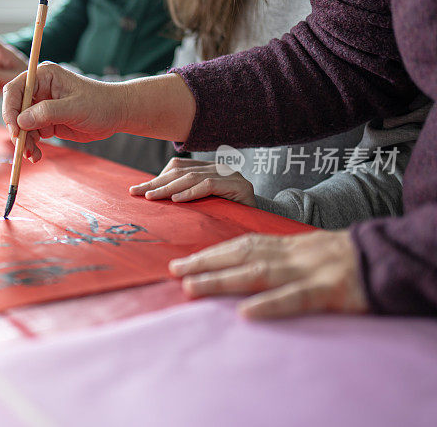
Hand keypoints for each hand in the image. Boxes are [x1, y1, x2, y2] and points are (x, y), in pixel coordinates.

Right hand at [1, 62, 125, 161]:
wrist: (116, 114)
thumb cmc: (100, 104)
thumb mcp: (75, 108)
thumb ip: (47, 113)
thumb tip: (21, 121)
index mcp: (44, 76)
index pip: (15, 90)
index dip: (10, 109)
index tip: (15, 130)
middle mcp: (39, 89)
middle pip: (15, 110)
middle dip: (17, 130)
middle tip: (23, 147)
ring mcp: (42, 106)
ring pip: (22, 126)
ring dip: (25, 142)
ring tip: (33, 155)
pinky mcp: (46, 121)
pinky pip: (32, 134)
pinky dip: (32, 146)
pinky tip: (36, 156)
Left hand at [130, 158, 256, 206]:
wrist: (262, 222)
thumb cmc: (229, 216)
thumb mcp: (204, 205)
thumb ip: (185, 196)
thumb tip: (152, 198)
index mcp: (208, 168)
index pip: (177, 168)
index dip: (156, 178)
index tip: (136, 190)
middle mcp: (218, 168)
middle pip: (180, 172)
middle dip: (156, 183)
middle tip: (136, 193)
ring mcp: (230, 175)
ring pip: (192, 177)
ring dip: (168, 188)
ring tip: (152, 197)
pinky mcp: (239, 186)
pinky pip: (209, 185)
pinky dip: (190, 193)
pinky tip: (176, 200)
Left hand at [169, 230, 368, 318]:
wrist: (386, 256)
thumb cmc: (343, 257)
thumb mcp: (306, 250)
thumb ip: (277, 255)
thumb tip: (242, 265)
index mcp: (285, 245)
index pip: (241, 245)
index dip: (210, 253)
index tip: (182, 261)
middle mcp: (290, 254)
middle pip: (240, 255)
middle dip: (205, 263)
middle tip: (174, 271)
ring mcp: (308, 270)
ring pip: (258, 273)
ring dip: (223, 280)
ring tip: (193, 287)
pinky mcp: (329, 290)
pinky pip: (296, 298)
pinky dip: (271, 305)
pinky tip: (248, 314)